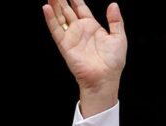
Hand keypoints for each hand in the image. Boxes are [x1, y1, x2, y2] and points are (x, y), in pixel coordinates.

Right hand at [42, 0, 126, 116]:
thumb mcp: (119, 37)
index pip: (81, 8)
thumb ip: (115, 20)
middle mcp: (80, 30)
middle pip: (68, 10)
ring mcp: (71, 37)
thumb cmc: (113, 61)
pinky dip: (50, 19)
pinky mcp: (65, 44)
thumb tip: (113, 4)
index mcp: (92, 27)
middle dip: (62, 0)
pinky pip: (55, 29)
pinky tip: (46, 8)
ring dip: (54, 5)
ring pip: (60, 17)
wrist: (105, 77)